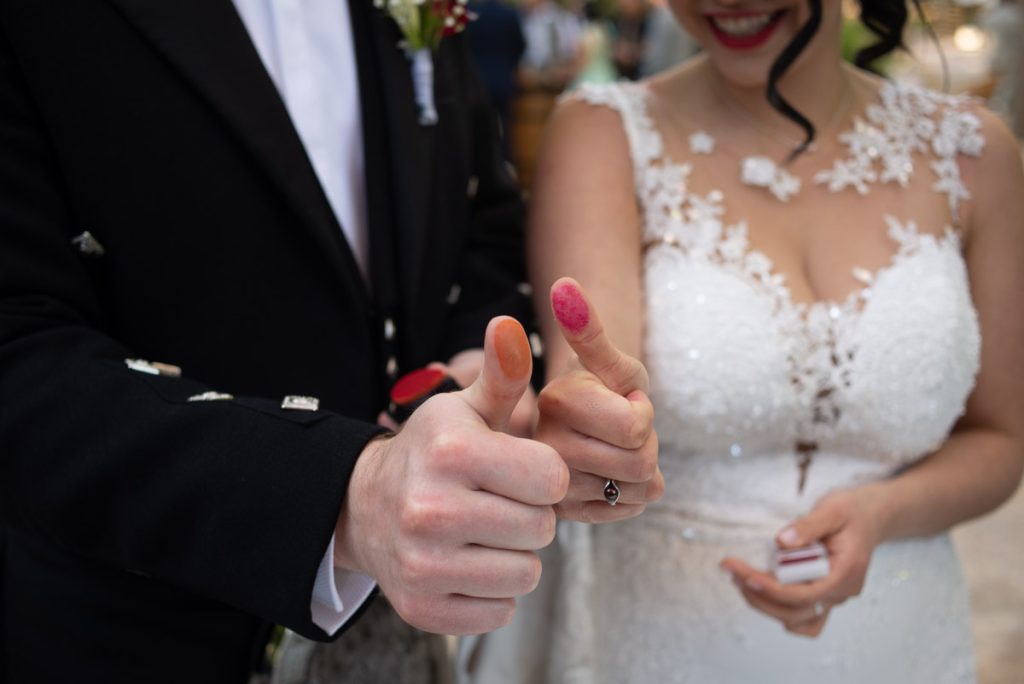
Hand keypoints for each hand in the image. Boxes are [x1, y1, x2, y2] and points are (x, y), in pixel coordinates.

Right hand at [338, 316, 569, 634]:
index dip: (544, 475)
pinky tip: (468, 561)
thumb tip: (509, 325)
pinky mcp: (423, 608)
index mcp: (451, 452)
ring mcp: (423, 564)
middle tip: (498, 502)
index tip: (519, 469)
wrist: (367, 507)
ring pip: (526, 573)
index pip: (551, 478)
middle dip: (530, 514)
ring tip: (485, 531)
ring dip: (515, 554)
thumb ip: (502, 374)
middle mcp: (432, 509)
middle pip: (541, 528)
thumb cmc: (434, 452)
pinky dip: (493, 590)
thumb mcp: (465, 409)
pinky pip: (500, 610)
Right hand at [536, 277, 661, 522]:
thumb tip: (564, 285)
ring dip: (639, 471)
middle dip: (644, 444)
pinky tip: (610, 478)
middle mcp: (545, 448)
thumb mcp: (609, 359)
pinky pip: (630, 510)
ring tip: (614, 452)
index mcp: (557, 402)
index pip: (637, 428)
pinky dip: (631, 495)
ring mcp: (552, 488)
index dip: (642, 414)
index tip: (619, 402)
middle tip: (619, 431)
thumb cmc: (604, 386)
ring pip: (638, 489)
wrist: (587, 424)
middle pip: (641, 463)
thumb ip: (589, 328)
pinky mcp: (565, 516)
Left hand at [720, 489, 886, 637]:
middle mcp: (840, 592)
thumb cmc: (852, 512)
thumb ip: (809, 525)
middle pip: (796, 611)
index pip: (805, 594)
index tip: (744, 574)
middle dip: (759, 595)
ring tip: (739, 580)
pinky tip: (760, 591)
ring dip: (765, 604)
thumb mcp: (833, 509)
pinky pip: (804, 617)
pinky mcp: (824, 595)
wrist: (870, 517)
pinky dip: (781, 610)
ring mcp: (833, 597)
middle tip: (731, 571)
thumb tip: (782, 541)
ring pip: (797, 618)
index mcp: (845, 572)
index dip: (772, 588)